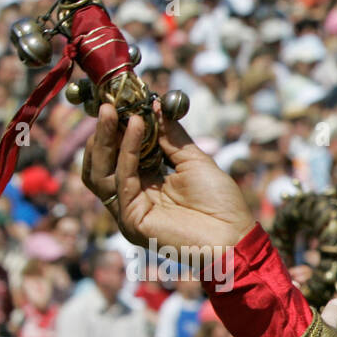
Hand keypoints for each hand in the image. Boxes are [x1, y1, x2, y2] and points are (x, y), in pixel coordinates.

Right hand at [82, 101, 254, 255]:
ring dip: (107, 138)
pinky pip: (122, 180)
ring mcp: (130, 210)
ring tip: (114, 111)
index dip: (118, 128)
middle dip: (105, 131)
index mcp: (148, 183)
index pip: (121, 153)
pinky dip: (126, 151)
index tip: (119, 100)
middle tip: (109, 103)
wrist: (234, 236)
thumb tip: (153, 106)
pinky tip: (135, 128)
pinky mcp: (131, 220)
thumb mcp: (194, 160)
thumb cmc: (221, 203)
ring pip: (102, 171)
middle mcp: (134, 197)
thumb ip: (170, 136)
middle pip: (104, 162)